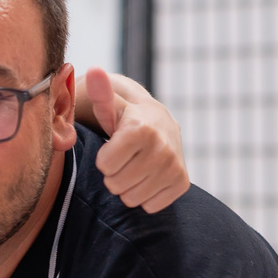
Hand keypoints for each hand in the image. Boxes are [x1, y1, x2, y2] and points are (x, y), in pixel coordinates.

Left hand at [85, 68, 187, 213]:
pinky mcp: (182, 183)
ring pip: (132, 198)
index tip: (110, 148)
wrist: (160, 126)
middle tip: (121, 160)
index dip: (102, 160)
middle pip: (116, 185)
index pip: (105, 166)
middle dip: (112, 175)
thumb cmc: (125, 118)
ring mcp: (175, 167)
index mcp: (141, 130)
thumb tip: (94, 70)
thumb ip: (99, 92)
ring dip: (126, 187)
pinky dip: (144, 196)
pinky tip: (147, 176)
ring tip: (132, 167)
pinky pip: (150, 206)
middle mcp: (162, 148)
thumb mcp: (110, 105)